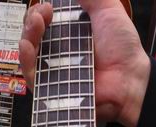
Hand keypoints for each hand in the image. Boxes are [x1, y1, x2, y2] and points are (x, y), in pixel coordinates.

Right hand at [19, 0, 150, 126]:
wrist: (129, 77)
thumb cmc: (122, 48)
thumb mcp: (108, 9)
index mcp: (69, 34)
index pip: (44, 21)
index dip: (40, 11)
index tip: (49, 6)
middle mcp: (59, 52)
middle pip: (32, 36)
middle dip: (31, 20)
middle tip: (42, 14)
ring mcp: (55, 71)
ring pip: (29, 54)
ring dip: (26, 36)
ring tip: (35, 24)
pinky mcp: (53, 89)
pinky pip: (32, 78)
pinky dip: (26, 61)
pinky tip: (27, 47)